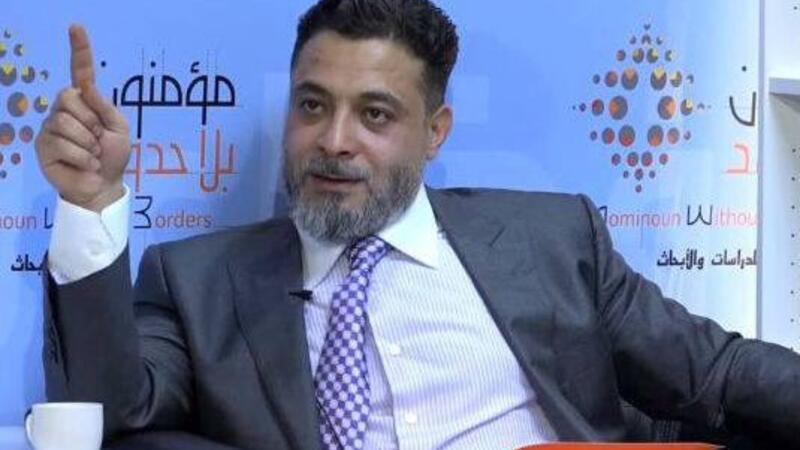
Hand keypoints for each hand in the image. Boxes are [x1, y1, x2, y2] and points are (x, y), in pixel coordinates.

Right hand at [35, 25, 130, 211]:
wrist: (104, 185)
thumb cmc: (113, 156)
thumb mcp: (119, 129)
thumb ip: (105, 106)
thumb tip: (85, 86)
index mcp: (86, 102)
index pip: (81, 72)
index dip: (79, 50)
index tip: (76, 27)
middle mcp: (65, 110)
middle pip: (69, 97)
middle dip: (90, 121)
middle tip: (98, 139)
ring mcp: (51, 127)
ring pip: (64, 122)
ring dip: (87, 143)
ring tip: (92, 154)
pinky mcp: (42, 146)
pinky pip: (61, 143)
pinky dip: (81, 156)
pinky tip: (85, 164)